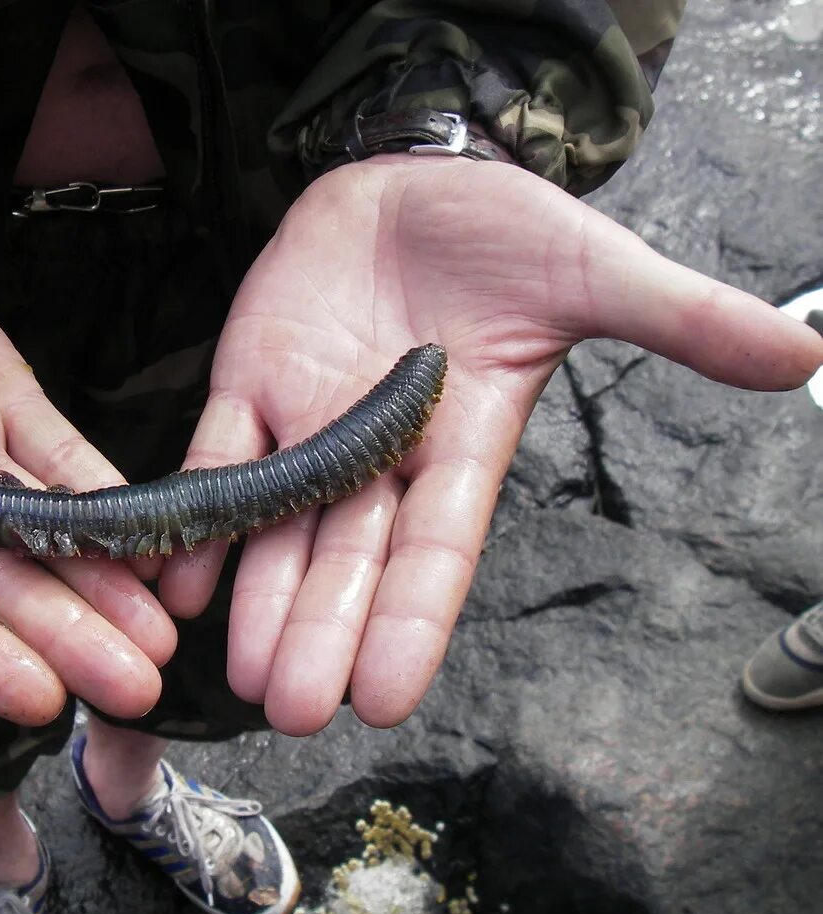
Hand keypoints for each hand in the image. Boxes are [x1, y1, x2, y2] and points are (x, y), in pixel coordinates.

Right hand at [0, 224, 175, 724]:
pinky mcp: (7, 404)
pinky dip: (109, 496)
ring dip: (105, 583)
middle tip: (136, 689)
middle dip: (69, 638)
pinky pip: (63, 453)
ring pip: (46, 531)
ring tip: (161, 638)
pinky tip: (155, 538)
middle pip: (2, 585)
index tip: (39, 696)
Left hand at [160, 155, 822, 735]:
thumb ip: (677, 320)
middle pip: (349, 556)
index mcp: (460, 444)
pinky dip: (197, 509)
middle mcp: (380, 454)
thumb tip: (804, 357)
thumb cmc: (502, 232)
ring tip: (242, 671)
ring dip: (257, 595)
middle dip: (323, 629)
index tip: (385, 697)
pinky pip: (217, 455)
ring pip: (278, 524)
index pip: (438, 549)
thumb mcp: (593, 272)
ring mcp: (308, 422)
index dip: (412, 619)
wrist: (410, 180)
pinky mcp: (250, 382)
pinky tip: (177, 577)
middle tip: (296, 709)